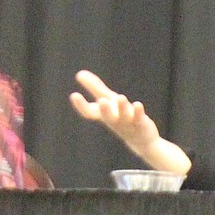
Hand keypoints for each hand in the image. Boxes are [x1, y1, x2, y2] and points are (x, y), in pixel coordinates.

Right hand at [69, 70, 191, 174]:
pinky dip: (138, 111)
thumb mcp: (107, 100)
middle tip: (102, 101)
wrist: (140, 140)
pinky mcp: (140, 123)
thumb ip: (95, 88)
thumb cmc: (120, 116)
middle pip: (107, 117)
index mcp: (104, 115)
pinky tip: (138, 104)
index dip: (81, 105)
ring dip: (122, 108)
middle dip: (105, 110)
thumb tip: (79, 73)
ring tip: (121, 97)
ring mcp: (127, 123)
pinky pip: (139, 118)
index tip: (74, 95)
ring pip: (124, 117)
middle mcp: (114, 120)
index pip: (89, 113)